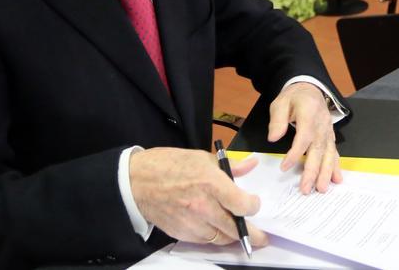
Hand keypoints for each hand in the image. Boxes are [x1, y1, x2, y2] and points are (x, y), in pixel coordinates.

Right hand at [130, 148, 268, 246]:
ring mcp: (191, 222)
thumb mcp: (202, 158)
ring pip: (220, 238)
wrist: (136, 181)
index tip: (254, 204)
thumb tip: (251, 165)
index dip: (253, 207)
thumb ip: (230, 166)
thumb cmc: (168, 165)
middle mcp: (202, 206)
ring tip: (238, 231)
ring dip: (231, 236)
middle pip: (234, 228)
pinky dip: (213, 237)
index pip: (242, 205)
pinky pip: (204, 241)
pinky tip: (216, 229)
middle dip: (252, 234)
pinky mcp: (181, 232)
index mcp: (211, 183)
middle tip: (261, 237)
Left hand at [268, 82, 341, 194]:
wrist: (310, 88)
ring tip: (322, 188)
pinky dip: (335, 166)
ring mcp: (328, 131)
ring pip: (329, 153)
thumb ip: (277, 120)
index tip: (284, 166)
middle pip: (318, 149)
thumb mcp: (280, 102)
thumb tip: (273, 138)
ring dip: (326, 172)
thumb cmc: (294, 97)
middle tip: (306, 188)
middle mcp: (322, 124)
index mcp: (309, 113)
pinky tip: (337, 179)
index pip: (304, 136)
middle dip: (313, 170)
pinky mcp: (330, 136)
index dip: (295, 153)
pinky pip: (334, 152)